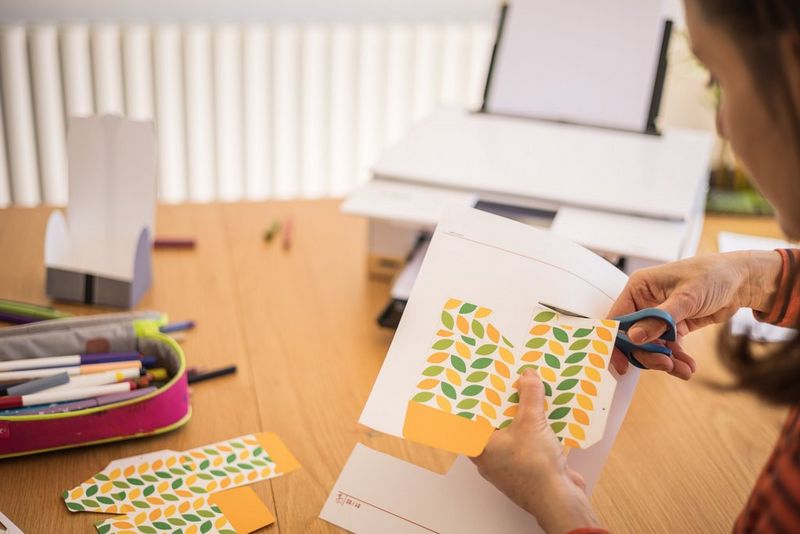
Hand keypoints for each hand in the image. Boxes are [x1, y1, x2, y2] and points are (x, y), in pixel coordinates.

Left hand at [472, 370, 599, 533]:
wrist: (559, 500)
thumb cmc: (534, 466)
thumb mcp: (532, 422)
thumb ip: (529, 396)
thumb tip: (527, 376)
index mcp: (481, 447)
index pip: (468, 420)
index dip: (473, 401)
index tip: (477, 384)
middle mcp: (490, 458)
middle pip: (492, 424)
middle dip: (502, 405)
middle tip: (507, 383)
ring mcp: (509, 465)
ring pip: (511, 434)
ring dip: (520, 417)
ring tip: (527, 394)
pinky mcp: (527, 469)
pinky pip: (527, 443)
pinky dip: (534, 430)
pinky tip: (545, 416)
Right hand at [608, 250, 781, 378]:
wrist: (742, 280)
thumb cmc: (714, 275)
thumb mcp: (686, 297)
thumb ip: (659, 319)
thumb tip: (634, 337)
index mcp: (639, 287)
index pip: (618, 318)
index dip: (617, 341)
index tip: (623, 362)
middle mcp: (645, 302)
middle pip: (634, 337)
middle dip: (648, 353)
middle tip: (665, 364)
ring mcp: (658, 316)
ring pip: (651, 345)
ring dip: (665, 360)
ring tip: (683, 369)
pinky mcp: (673, 326)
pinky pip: (668, 347)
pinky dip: (676, 359)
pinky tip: (688, 366)